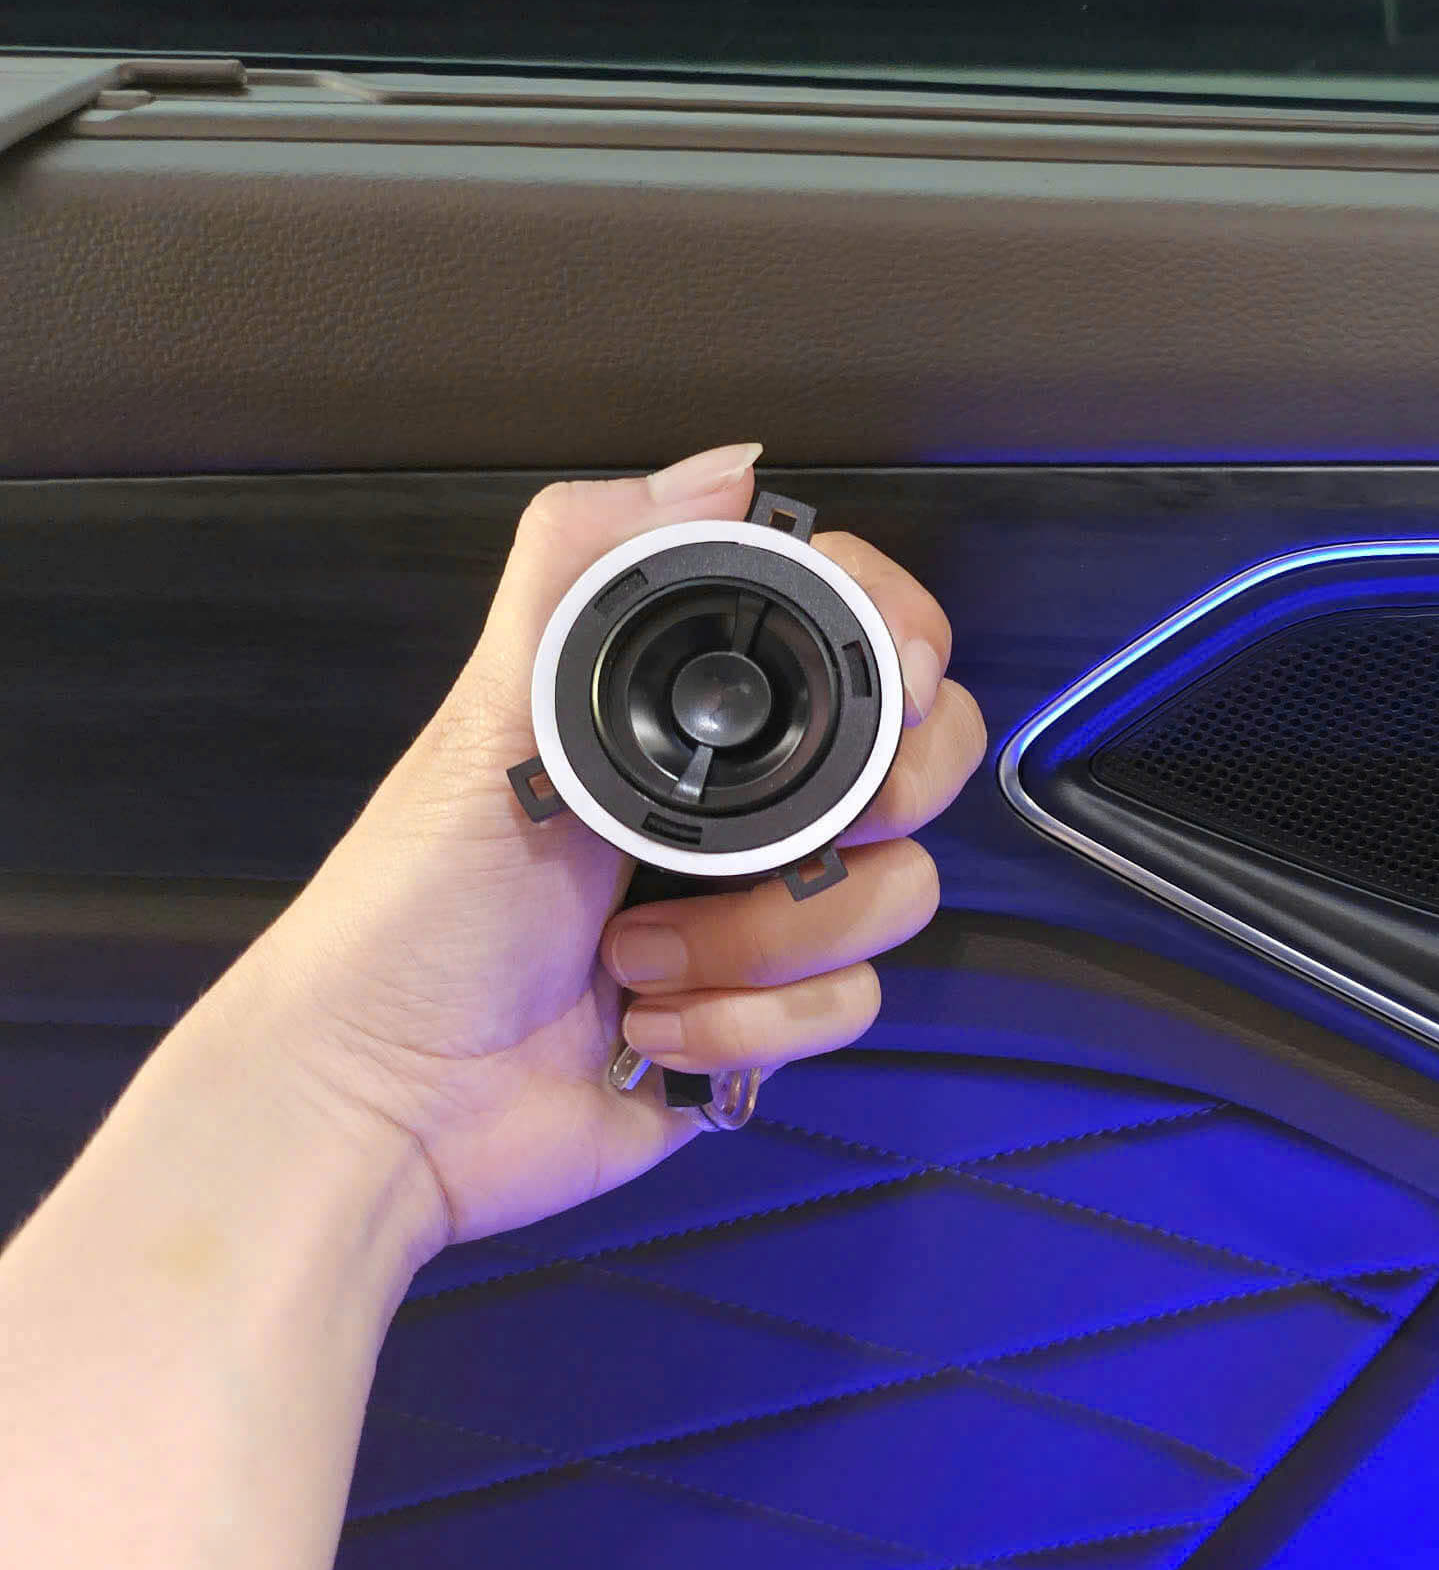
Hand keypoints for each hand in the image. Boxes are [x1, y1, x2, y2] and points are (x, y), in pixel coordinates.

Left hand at [184, 443, 985, 1251]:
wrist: (386, 1104)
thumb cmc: (413, 912)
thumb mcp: (487, 720)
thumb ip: (586, 570)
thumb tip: (728, 465)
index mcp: (682, 717)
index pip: (855, 639)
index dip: (903, 650)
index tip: (895, 684)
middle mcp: (743, 806)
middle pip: (919, 768)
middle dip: (863, 814)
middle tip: (777, 840)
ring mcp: (764, 913)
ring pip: (895, 897)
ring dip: (764, 940)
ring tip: (636, 958)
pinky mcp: (770, 1017)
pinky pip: (850, 1006)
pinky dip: (749, 1024)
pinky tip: (650, 1030)